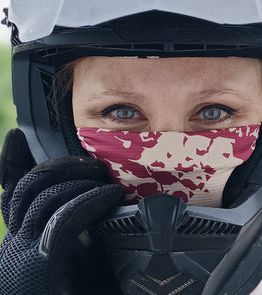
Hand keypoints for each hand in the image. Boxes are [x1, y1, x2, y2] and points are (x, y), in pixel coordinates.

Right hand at [0, 129, 123, 294]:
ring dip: (76, 179)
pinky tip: (107, 199)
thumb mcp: (77, 262)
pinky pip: (61, 218)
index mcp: (22, 243)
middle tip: (91, 165)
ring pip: (41, 195)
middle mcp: (14, 246)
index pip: (10, 194)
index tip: (16, 136)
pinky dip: (86, 201)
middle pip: (26, 186)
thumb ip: (76, 233)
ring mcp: (21, 256)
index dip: (9, 162)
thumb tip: (99, 201)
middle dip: (60, 166)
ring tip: (105, 182)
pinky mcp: (37, 268)